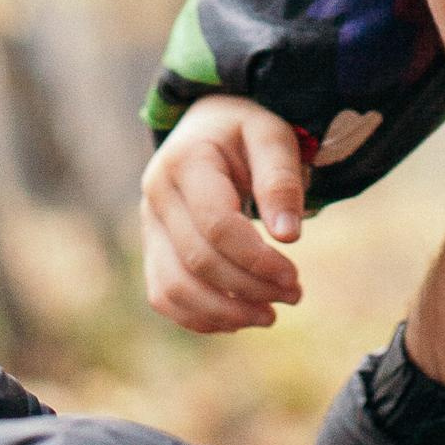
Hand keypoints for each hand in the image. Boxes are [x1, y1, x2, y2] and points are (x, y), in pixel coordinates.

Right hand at [140, 97, 307, 332]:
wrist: (209, 125)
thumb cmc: (246, 131)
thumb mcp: (272, 136)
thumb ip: (280, 180)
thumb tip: (288, 236)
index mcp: (186, 161)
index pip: (217, 225)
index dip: (257, 259)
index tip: (294, 275)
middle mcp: (156, 194)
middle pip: (198, 261)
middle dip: (250, 287)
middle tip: (294, 295)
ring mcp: (149, 224)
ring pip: (174, 288)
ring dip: (224, 312)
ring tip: (269, 315)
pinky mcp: (153, 248)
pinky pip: (165, 296)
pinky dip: (200, 317)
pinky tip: (239, 318)